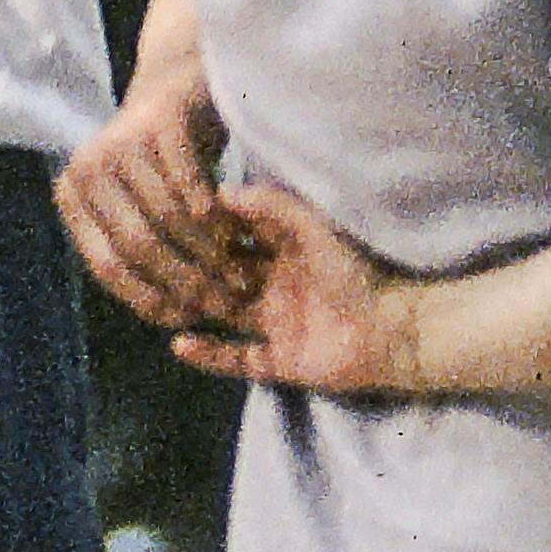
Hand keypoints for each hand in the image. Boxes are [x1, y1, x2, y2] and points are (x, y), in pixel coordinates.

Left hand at [58, 61, 257, 325]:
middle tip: (222, 303)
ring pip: (167, 216)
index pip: (106, 265)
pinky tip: (238, 235)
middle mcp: (88, 166)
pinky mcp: (160, 119)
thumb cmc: (160, 158)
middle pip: (138, 243)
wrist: (177, 79)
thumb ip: (138, 248)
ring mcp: (122, 140)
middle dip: (185, 280)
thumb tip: (166, 315)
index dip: (147, 298)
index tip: (185, 320)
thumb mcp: (136, 203)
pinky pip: (190, 180)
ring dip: (208, 253)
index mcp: (73, 195)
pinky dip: (215, 213)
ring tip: (239, 277)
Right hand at [169, 183, 416, 391]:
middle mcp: (275, 286)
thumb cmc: (356, 273)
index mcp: (286, 251)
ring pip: (224, 314)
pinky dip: (209, 355)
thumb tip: (223, 190)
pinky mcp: (279, 361)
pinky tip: (179, 344)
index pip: (239, 235)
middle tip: (157, 256)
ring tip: (157, 299)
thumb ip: (272, 206)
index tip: (175, 213)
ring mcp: (275, 325)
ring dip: (196, 307)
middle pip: (225, 274)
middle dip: (196, 265)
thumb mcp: (313, 228)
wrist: (393, 330)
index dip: (210, 225)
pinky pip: (236, 359)